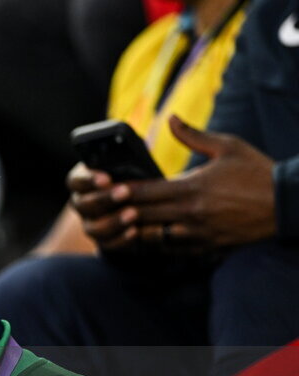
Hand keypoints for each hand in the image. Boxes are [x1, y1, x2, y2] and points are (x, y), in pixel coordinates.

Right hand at [67, 162, 142, 250]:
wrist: (145, 200)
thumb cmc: (135, 175)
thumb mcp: (130, 163)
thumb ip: (125, 158)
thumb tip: (130, 151)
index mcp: (83, 181)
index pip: (76, 180)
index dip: (89, 180)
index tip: (106, 178)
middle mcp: (82, 204)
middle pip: (84, 204)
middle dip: (105, 199)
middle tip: (125, 192)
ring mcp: (91, 224)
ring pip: (93, 228)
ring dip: (114, 221)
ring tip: (133, 213)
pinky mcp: (104, 241)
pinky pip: (107, 244)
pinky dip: (121, 239)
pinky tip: (135, 230)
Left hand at [108, 115, 275, 250]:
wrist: (286, 204)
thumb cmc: (257, 171)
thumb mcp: (228, 146)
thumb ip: (193, 135)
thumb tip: (171, 118)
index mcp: (191, 187)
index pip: (145, 191)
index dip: (121, 191)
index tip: (104, 188)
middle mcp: (190, 213)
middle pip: (141, 216)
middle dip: (120, 212)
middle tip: (101, 209)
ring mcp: (196, 233)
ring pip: (151, 238)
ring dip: (134, 231)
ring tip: (118, 224)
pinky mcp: (204, 247)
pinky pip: (169, 250)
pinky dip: (153, 245)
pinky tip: (143, 238)